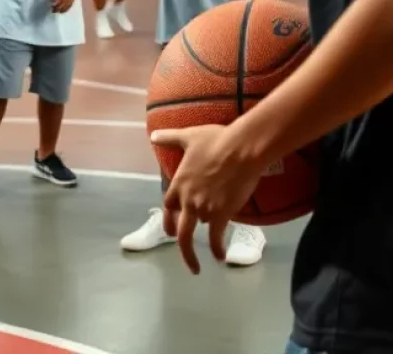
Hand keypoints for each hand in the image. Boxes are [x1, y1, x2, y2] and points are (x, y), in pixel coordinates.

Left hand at [151, 124, 262, 273]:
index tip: (169, 227)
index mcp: (179, 183)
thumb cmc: (216, 140)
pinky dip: (217, 249)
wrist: (240, 150)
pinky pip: (215, 239)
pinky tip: (220, 257)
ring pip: (201, 228)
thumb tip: (153, 136)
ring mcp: (203, 209)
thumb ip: (170, 138)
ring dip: (207, 234)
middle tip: (186, 254)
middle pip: (179, 230)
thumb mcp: (189, 137)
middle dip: (181, 243)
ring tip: (214, 245)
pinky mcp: (220, 215)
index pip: (168, 206)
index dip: (168, 218)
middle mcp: (188, 200)